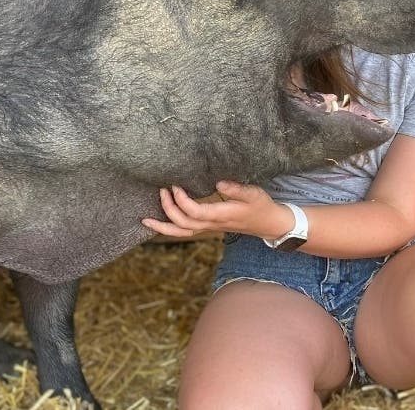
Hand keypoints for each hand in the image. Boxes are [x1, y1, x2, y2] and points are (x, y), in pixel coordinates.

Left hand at [141, 180, 293, 239]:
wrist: (269, 224)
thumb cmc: (261, 206)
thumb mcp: (253, 193)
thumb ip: (236, 188)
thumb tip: (217, 182)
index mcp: (221, 215)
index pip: (195, 212)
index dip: (181, 200)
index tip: (175, 185)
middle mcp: (212, 224)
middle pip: (184, 224)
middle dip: (168, 209)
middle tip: (161, 190)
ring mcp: (209, 228)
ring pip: (182, 233)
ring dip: (163, 226)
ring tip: (145, 219)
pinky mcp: (208, 227)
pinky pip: (186, 232)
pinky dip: (170, 229)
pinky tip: (160, 222)